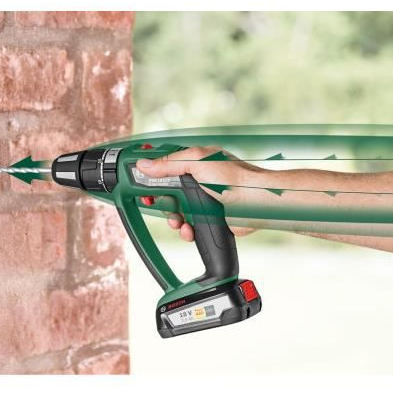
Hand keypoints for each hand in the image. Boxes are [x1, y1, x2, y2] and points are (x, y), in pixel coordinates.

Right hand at [136, 146, 259, 241]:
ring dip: (173, 218)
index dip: (149, 173)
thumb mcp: (197, 162)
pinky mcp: (208, 218)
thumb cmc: (233, 178)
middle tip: (151, 203)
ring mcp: (202, 200)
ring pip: (175, 211)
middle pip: (166, 191)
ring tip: (179, 222)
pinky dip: (186, 230)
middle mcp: (197, 181)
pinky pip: (188, 226)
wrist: (256, 203)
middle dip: (158, 200)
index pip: (164, 165)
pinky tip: (190, 230)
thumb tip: (144, 164)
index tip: (136, 180)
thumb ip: (169, 163)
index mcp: (194, 163)